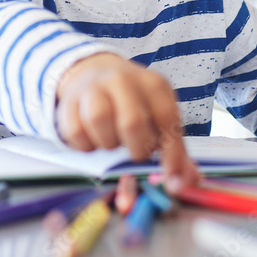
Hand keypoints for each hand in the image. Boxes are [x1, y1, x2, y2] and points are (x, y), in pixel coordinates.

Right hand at [55, 52, 199, 192]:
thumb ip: (174, 150)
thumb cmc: (134, 104)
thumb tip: (186, 182)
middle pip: (132, 122)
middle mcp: (123, 80)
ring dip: (109, 143)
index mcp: (153, 84)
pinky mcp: (69, 102)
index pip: (167, 118)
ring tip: (114, 140)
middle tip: (137, 152)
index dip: (172, 153)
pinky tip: (94, 139)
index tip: (172, 179)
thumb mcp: (158, 116)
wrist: (95, 74)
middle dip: (137, 148)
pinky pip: (75, 131)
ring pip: (99, 120)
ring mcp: (94, 88)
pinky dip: (86, 145)